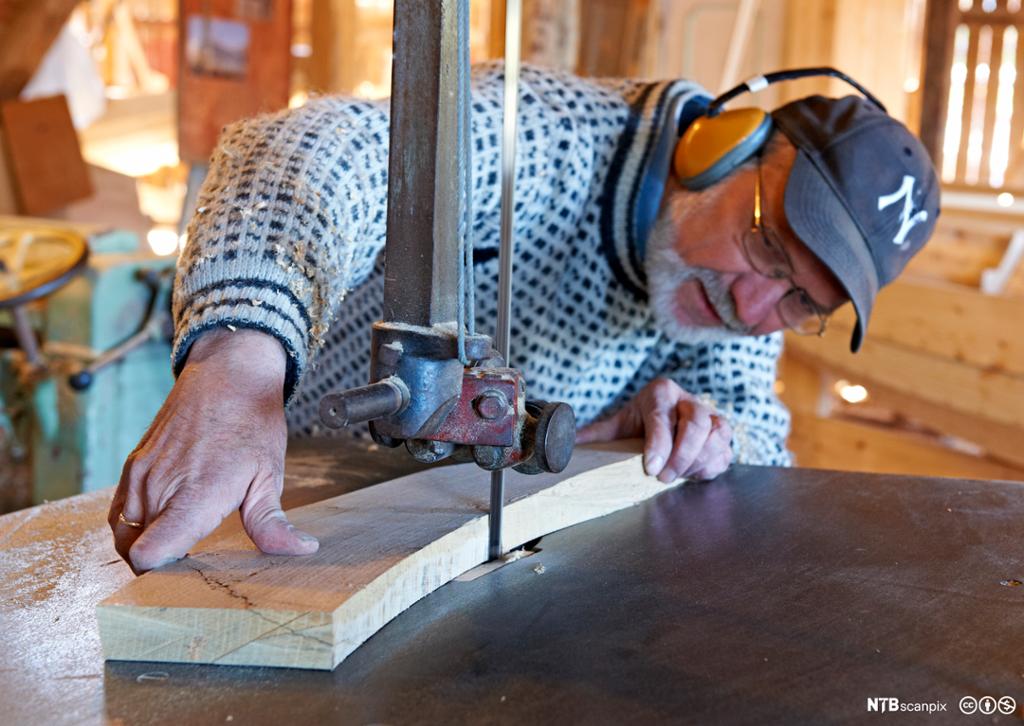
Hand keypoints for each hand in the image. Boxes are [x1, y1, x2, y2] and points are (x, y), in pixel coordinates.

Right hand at [108, 328, 317, 573]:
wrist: (228, 374)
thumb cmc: (251, 424)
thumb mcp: (269, 476)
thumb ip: (272, 523)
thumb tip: (300, 551)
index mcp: (193, 496)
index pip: (149, 554)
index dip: (162, 575)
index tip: (188, 576)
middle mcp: (159, 487)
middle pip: (135, 551)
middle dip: (158, 565)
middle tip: (191, 564)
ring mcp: (141, 475)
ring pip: (123, 533)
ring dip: (144, 545)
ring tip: (180, 542)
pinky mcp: (133, 465)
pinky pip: (119, 511)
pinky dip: (133, 525)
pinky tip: (163, 522)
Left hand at [576, 377, 732, 481]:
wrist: (667, 418)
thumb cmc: (640, 422)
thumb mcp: (617, 425)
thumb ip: (595, 435)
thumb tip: (563, 444)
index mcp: (661, 393)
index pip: (662, 418)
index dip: (659, 445)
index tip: (650, 467)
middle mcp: (688, 400)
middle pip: (697, 424)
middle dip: (681, 455)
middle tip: (663, 476)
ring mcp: (710, 415)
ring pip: (716, 436)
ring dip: (697, 461)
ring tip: (676, 475)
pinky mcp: (722, 433)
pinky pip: (725, 450)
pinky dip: (710, 465)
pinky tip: (693, 473)